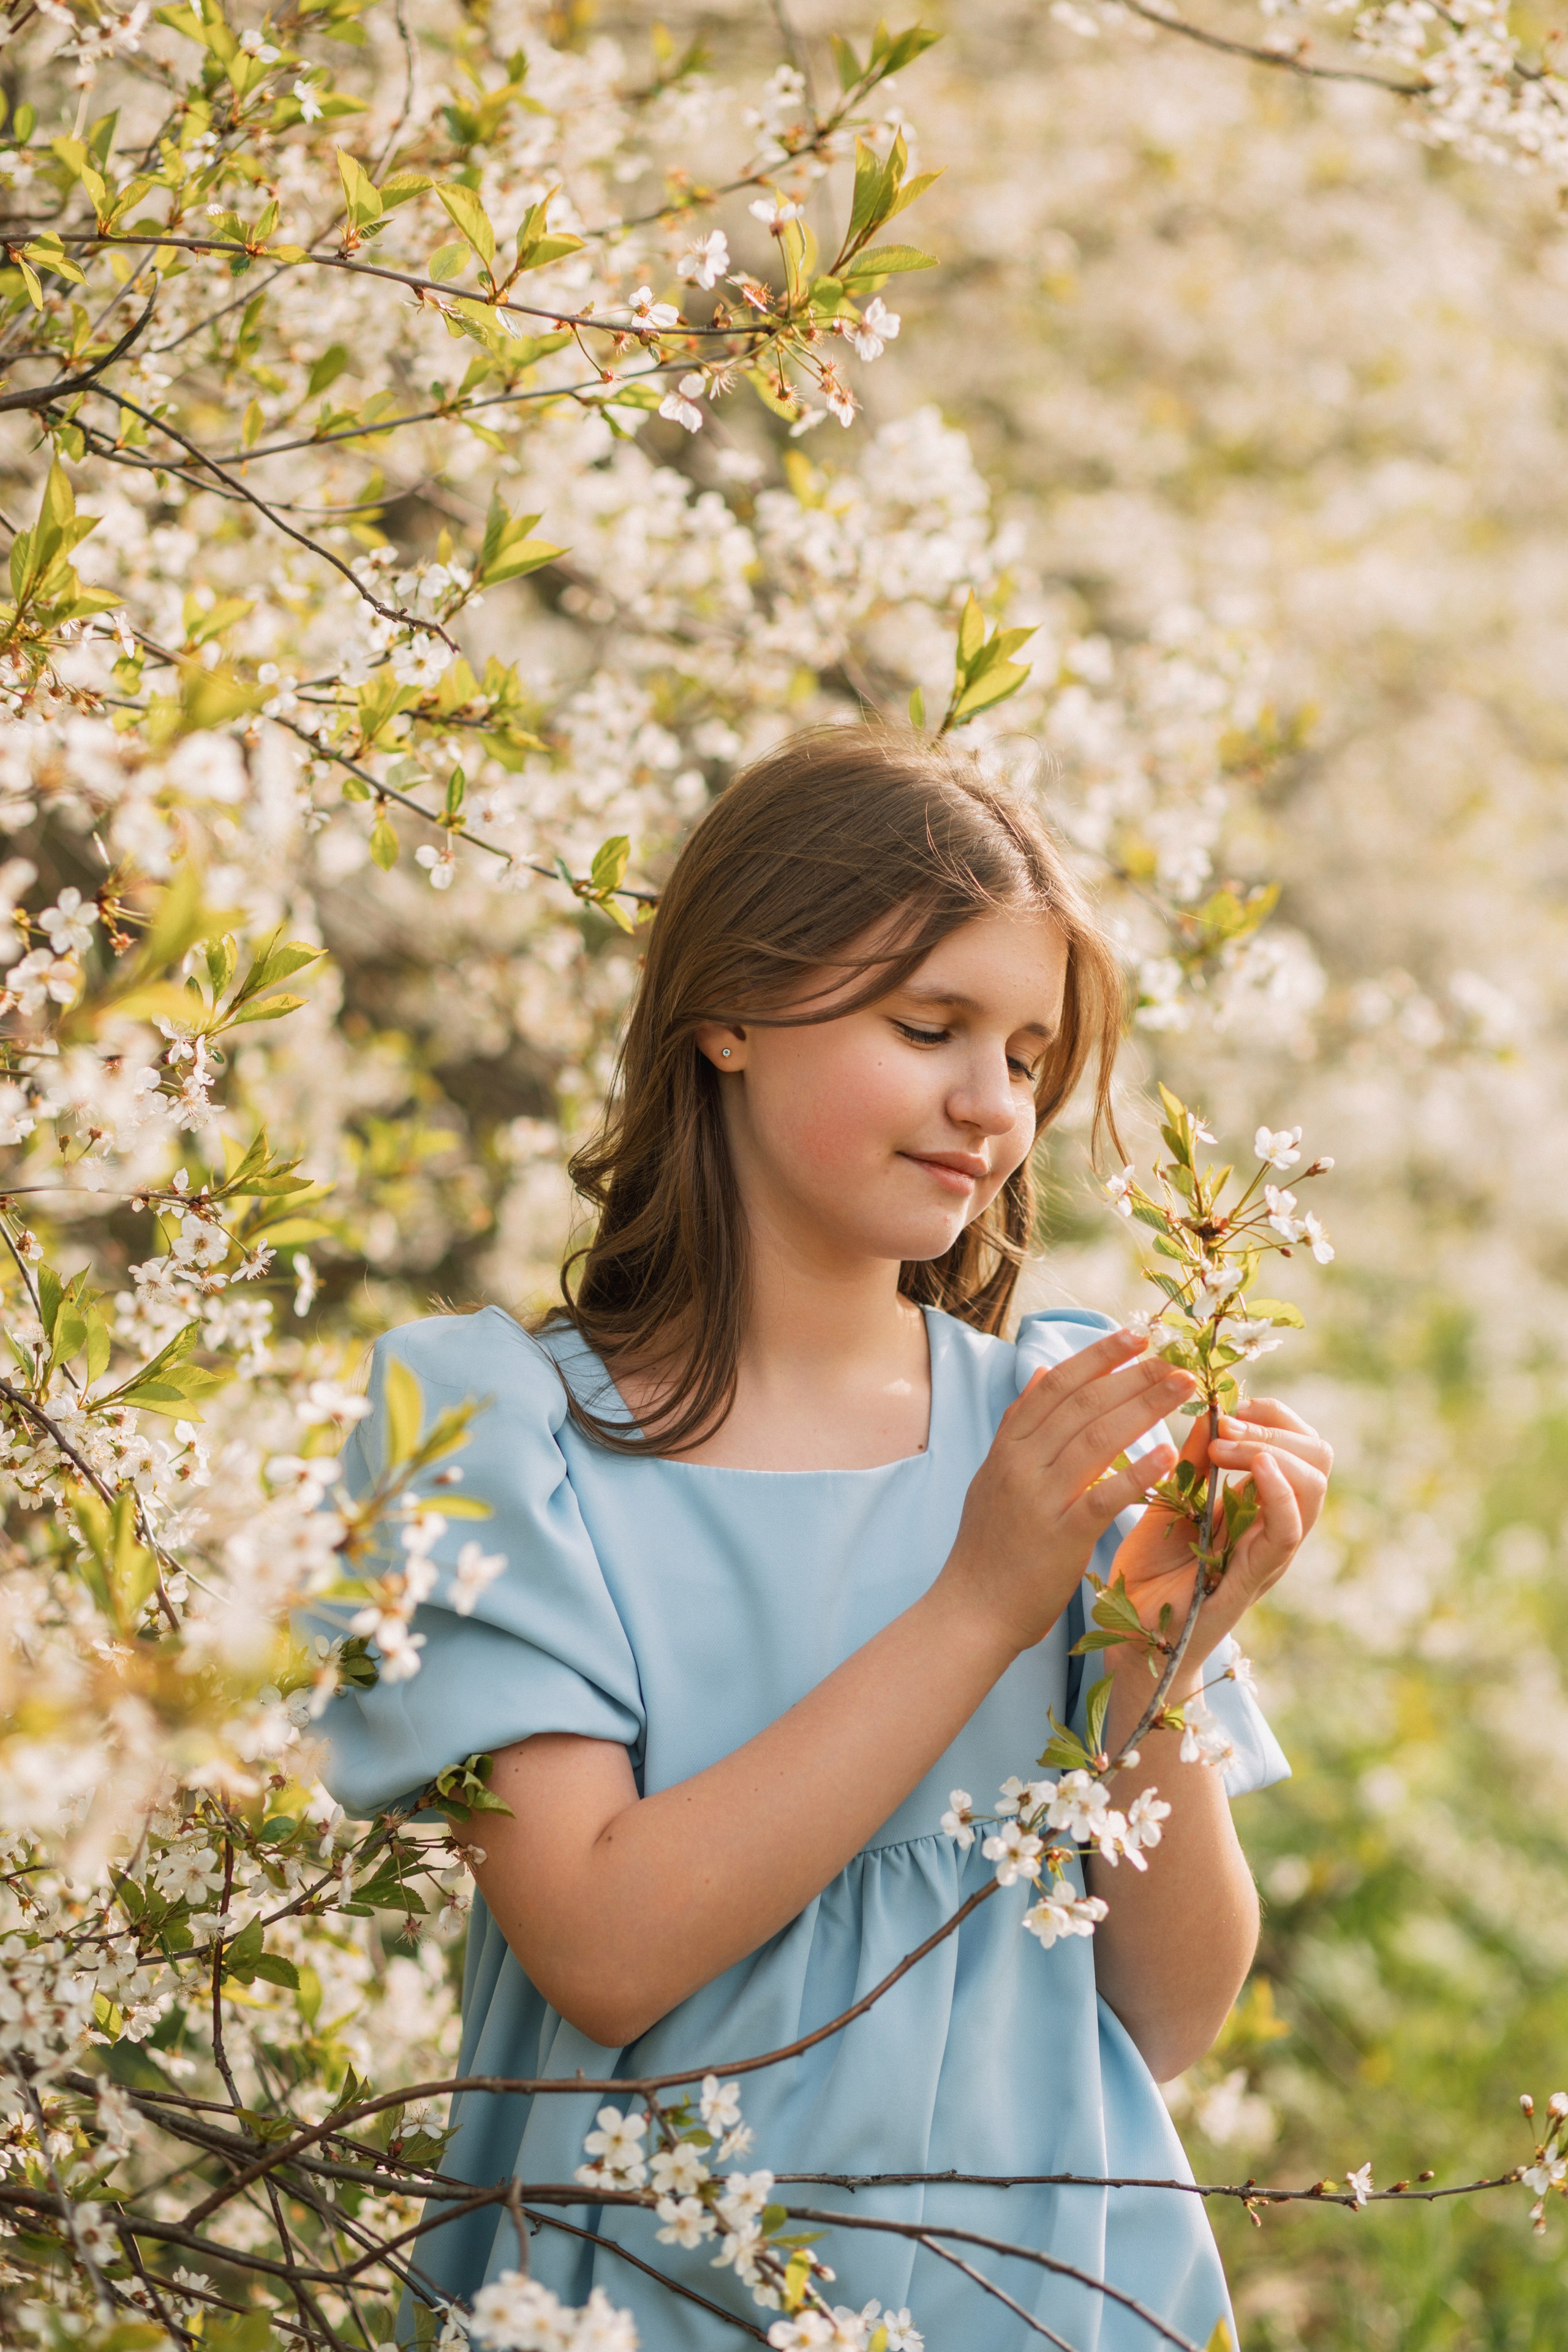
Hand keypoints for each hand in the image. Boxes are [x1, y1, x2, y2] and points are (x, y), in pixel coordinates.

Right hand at [940, 1330, 1196, 1658]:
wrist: (972, 1610)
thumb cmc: (988, 1547)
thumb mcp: (992, 1476)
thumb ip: (1017, 1425)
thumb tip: (1039, 1372)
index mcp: (1008, 1447)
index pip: (1056, 1385)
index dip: (1098, 1356)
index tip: (1137, 1335)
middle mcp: (1020, 1464)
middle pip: (1083, 1404)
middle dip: (1133, 1375)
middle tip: (1177, 1358)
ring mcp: (1039, 1499)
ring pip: (1096, 1438)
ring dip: (1144, 1407)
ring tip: (1183, 1388)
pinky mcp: (1060, 1536)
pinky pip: (1103, 1497)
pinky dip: (1137, 1472)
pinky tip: (1169, 1454)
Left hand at [1109, 1397, 1331, 1694]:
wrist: (1127, 1638)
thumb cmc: (1149, 1573)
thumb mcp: (1169, 1501)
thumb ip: (1193, 1460)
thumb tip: (1207, 1408)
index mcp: (1257, 1505)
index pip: (1298, 1442)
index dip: (1272, 1413)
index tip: (1228, 1403)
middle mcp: (1273, 1527)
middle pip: (1318, 1458)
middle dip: (1277, 1425)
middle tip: (1224, 1423)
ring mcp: (1268, 1555)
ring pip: (1314, 1488)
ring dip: (1273, 1450)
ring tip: (1227, 1443)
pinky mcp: (1252, 1580)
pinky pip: (1287, 1534)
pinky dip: (1280, 1492)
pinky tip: (1258, 1466)